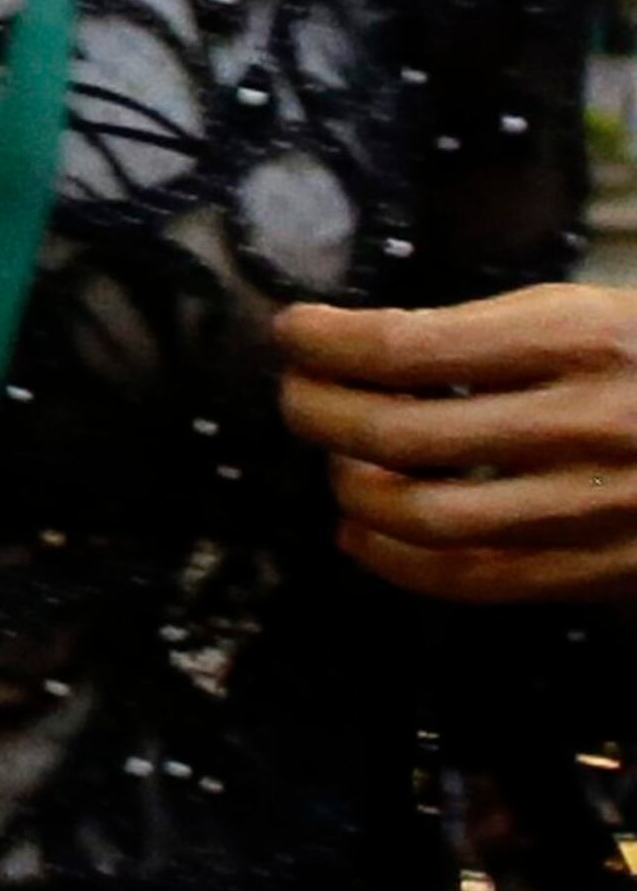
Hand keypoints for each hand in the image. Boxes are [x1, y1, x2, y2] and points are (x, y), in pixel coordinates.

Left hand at [275, 282, 636, 602]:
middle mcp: (583, 422)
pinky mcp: (597, 570)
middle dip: (318, 412)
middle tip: (296, 396)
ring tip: (336, 461)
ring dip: (349, 486)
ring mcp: (591, 505)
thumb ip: (494, 330)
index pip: (410, 344)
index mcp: (581, 338)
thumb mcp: (596, 313)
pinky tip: (360, 533)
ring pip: (419, 513)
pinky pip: (465, 578)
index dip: (327, 342)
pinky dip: (391, 560)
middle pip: (398, 430)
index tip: (292, 332)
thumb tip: (361, 347)